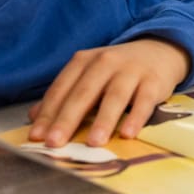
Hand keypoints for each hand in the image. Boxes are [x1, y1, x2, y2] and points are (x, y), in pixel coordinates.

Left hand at [28, 38, 190, 146]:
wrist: (159, 50)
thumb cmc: (118, 70)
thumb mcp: (89, 76)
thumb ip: (64, 95)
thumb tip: (34, 118)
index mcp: (84, 61)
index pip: (62, 89)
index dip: (48, 113)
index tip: (37, 136)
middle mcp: (105, 62)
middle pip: (84, 93)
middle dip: (68, 119)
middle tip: (55, 142)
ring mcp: (131, 70)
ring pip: (114, 96)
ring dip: (103, 120)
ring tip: (92, 143)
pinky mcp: (153, 81)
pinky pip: (144, 100)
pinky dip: (136, 117)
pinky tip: (128, 134)